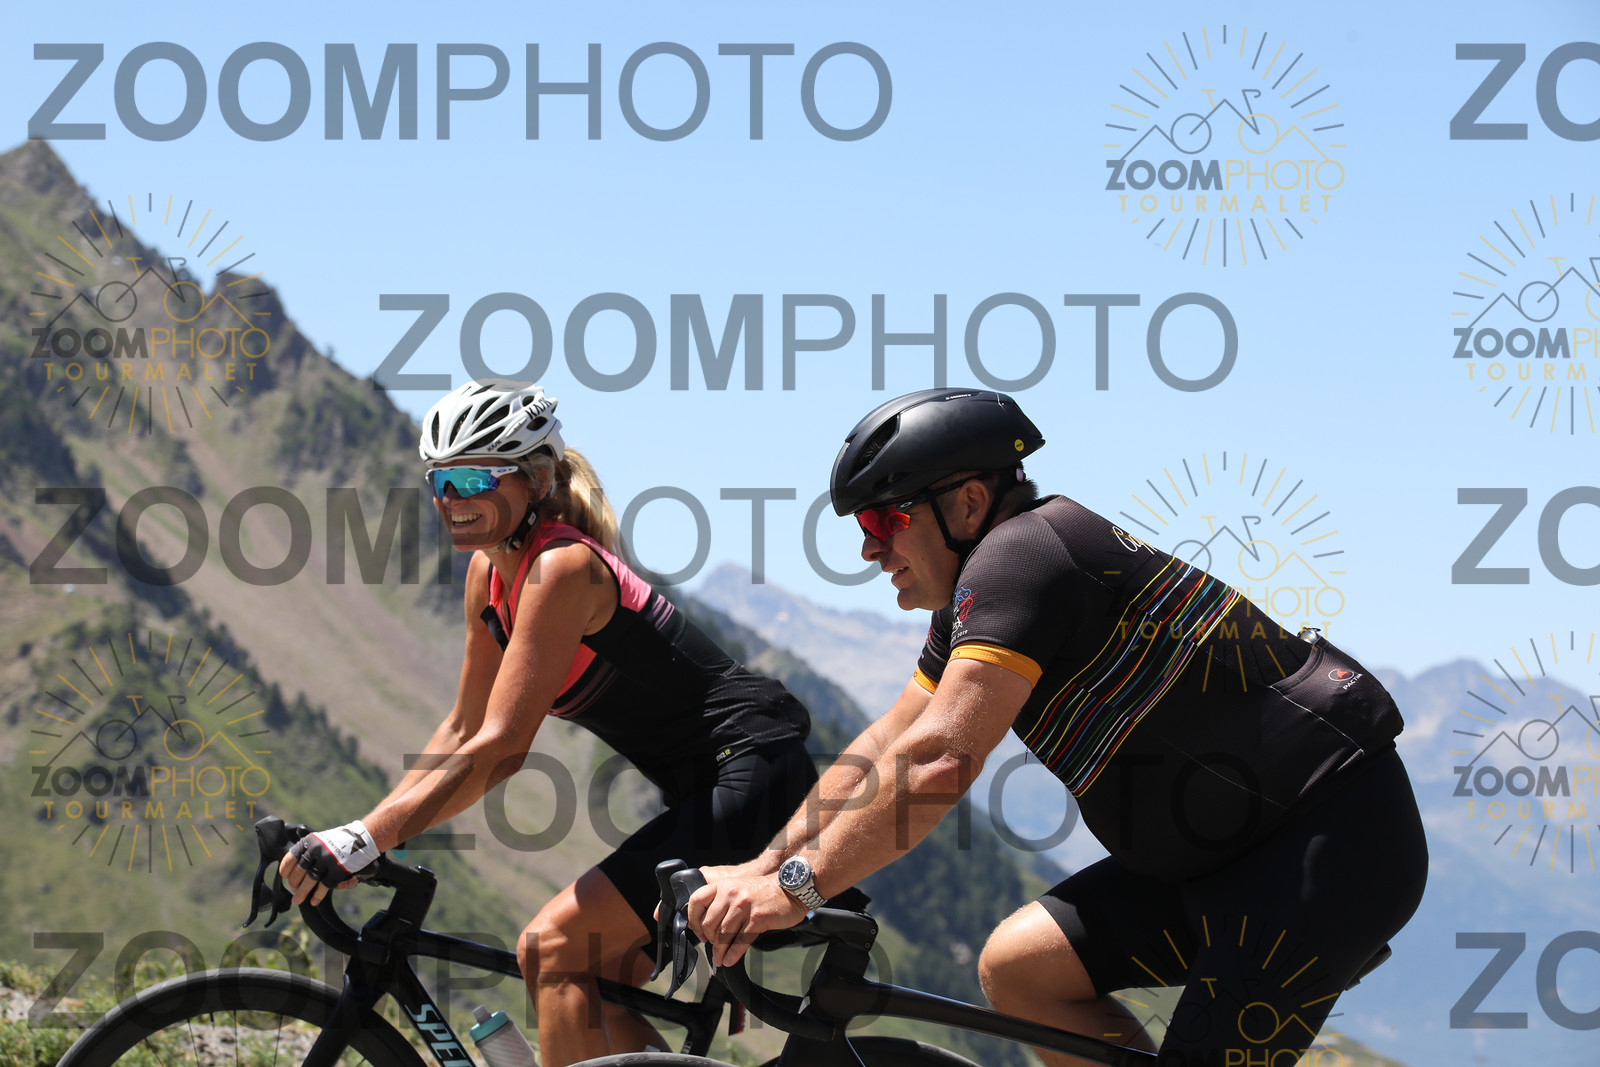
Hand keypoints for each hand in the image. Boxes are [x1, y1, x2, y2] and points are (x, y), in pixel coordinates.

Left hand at [278, 821, 376, 905]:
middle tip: (294, 891)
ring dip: (303, 892)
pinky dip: (318, 895)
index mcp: (310, 841)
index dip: (286, 870)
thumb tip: (295, 869)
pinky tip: (315, 900)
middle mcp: (316, 849)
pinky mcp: (338, 869)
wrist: (364, 838)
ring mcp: (327, 859)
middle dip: (294, 884)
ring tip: (298, 900)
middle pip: (300, 871)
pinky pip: (325, 885)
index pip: (291, 858)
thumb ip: (309, 850)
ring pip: (310, 880)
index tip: (285, 877)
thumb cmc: (341, 841)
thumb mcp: (322, 839)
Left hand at [686, 865, 806, 968]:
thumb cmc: (764, 891)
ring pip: (724, 933)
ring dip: (720, 951)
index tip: (699, 933)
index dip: (694, 920)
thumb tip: (707, 926)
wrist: (791, 888)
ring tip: (720, 959)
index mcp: (723, 885)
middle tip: (713, 949)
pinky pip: (740, 940)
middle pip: (709, 922)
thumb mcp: (739, 887)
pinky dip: (733, 953)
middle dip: (709, 940)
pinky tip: (730, 959)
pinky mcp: (757, 918)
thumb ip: (723, 901)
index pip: (696, 901)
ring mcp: (744, 905)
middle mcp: (731, 893)